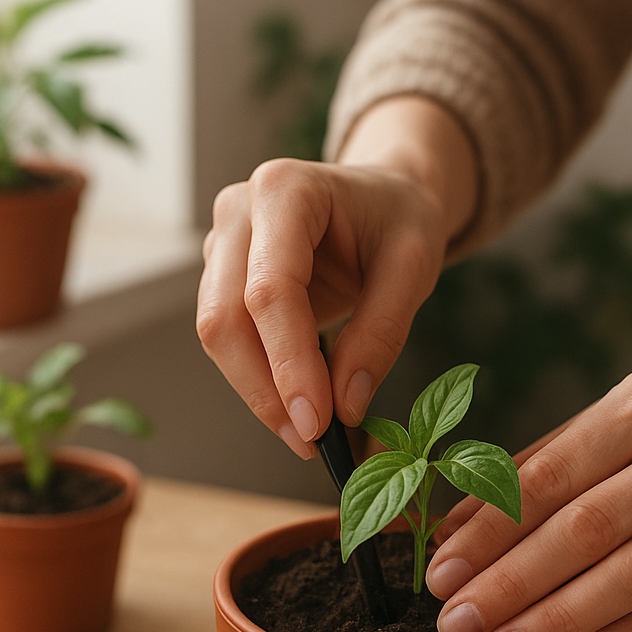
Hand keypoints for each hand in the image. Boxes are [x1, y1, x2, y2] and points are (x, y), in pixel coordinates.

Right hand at [196, 97, 476, 456]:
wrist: (382, 198)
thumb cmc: (398, 220)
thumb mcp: (414, 266)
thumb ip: (381, 333)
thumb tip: (344, 406)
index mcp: (285, 190)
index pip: (271, 290)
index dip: (288, 363)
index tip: (316, 423)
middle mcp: (238, 211)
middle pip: (225, 317)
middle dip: (265, 389)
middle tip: (311, 441)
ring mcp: (221, 244)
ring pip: (217, 334)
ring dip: (257, 392)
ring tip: (309, 432)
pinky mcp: (221, 277)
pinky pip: (229, 339)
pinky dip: (259, 379)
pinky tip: (297, 404)